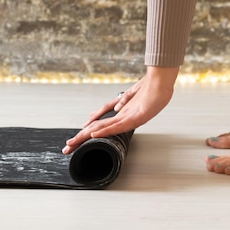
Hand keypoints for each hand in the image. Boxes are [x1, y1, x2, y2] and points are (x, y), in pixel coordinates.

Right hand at [62, 66, 178, 153]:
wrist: (163, 81)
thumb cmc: (152, 87)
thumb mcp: (134, 93)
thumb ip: (124, 100)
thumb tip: (115, 108)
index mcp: (121, 113)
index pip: (98, 123)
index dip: (85, 130)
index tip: (74, 138)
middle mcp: (122, 118)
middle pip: (96, 130)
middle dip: (80, 139)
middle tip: (67, 148)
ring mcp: (128, 118)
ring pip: (103, 130)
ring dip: (87, 137)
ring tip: (74, 143)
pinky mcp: (136, 117)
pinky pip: (117, 125)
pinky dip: (105, 130)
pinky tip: (94, 134)